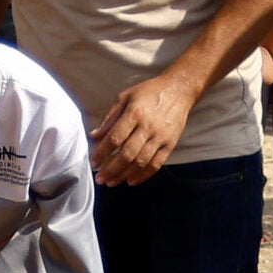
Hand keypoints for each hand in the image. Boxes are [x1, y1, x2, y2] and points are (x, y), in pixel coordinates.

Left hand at [93, 68, 196, 185]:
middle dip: (111, 169)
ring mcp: (160, 137)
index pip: (115, 138)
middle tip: (100, 178)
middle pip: (127, 154)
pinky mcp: (170, 144)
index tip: (94, 162)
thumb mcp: (125, 97)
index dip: (102, 152)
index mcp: (134, 113)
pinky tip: (131, 181)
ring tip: (112, 182)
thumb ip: (110, 117)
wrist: (178, 90)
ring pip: (140, 162)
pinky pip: (156, 164)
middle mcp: (148, 127)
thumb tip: (94, 135)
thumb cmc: (149, 92)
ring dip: (124, 175)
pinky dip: (143, 175)